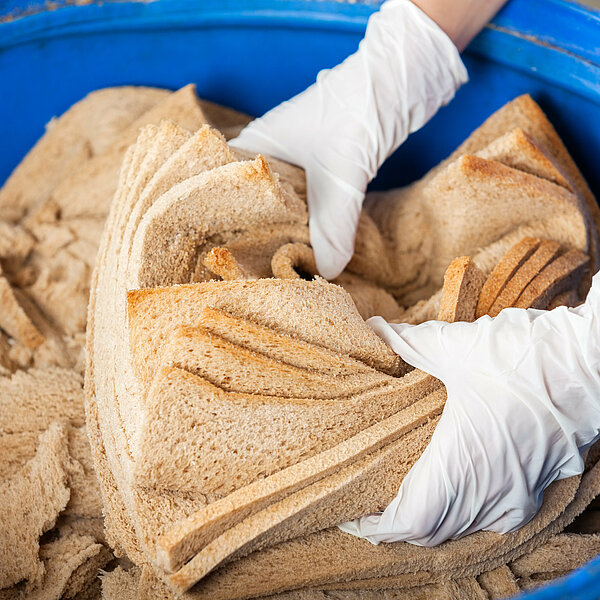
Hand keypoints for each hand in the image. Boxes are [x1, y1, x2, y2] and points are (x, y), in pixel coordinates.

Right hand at [230, 0, 467, 278]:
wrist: (396, 83)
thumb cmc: (355, 114)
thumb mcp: (341, 176)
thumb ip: (333, 226)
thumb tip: (327, 272)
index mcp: (253, 147)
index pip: (222, 190)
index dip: (223, 224)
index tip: (225, 255)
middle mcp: (266, 155)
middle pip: (250, 203)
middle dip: (254, 235)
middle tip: (252, 270)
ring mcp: (292, 163)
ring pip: (278, 206)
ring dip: (282, 232)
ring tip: (275, 265)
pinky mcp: (316, 170)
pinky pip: (302, 204)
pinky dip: (305, 224)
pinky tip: (307, 246)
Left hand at [340, 271, 599, 545]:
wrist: (591, 364)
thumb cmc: (524, 357)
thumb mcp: (456, 345)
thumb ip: (408, 341)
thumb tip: (375, 329)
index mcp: (462, 462)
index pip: (410, 520)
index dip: (377, 525)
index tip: (353, 516)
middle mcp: (490, 492)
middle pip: (431, 532)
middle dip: (396, 524)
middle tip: (370, 505)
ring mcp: (517, 495)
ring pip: (460, 528)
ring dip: (429, 519)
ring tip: (402, 499)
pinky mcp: (536, 489)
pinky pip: (489, 519)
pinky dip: (461, 515)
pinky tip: (450, 492)